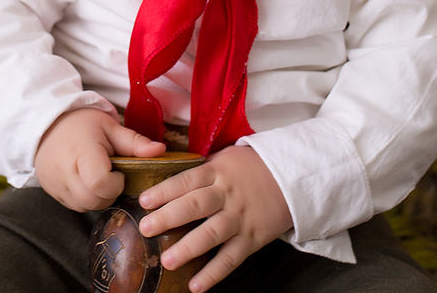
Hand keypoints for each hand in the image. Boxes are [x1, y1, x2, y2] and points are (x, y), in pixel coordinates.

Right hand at [34, 108, 165, 210]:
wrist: (47, 123)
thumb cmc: (82, 123)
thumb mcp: (109, 127)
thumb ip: (135, 142)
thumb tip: (161, 151)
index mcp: (82, 151)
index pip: (100, 183)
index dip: (115, 183)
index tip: (118, 172)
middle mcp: (64, 170)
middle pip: (93, 201)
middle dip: (109, 194)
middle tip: (111, 176)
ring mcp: (55, 183)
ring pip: (84, 207)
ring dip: (97, 198)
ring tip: (98, 177)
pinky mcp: (51, 191)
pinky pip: (73, 205)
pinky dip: (85, 199)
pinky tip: (86, 181)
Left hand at [137, 145, 292, 292]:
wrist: (292, 177)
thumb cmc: (251, 167)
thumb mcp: (225, 157)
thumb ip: (200, 169)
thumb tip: (163, 171)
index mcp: (217, 172)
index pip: (186, 180)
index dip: (164, 190)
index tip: (144, 201)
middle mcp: (227, 195)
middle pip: (195, 206)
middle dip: (168, 217)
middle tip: (146, 228)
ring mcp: (240, 218)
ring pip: (212, 234)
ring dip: (188, 249)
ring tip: (167, 261)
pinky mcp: (252, 238)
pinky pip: (231, 258)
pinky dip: (214, 273)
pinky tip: (195, 285)